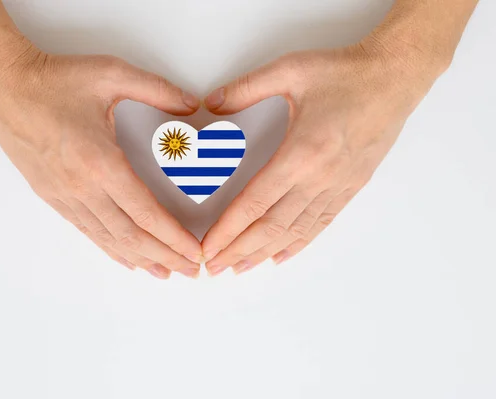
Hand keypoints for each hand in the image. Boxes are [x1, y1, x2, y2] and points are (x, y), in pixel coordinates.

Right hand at [0, 37, 202, 278]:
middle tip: (189, 271)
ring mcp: (64, 196)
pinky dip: (110, 248)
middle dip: (164, 257)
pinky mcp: (51, 196)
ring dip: (140, 259)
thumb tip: (191, 106)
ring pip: (108, 239)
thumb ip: (158, 90)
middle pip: (131, 235)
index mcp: (101, 162)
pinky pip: (87, 231)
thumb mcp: (112, 74)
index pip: (146, 213)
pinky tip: (126, 259)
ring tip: (164, 274)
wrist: (4, 86)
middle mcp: (82, 188)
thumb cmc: (56, 81)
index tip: (194, 253)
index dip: (173, 237)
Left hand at [201, 35, 447, 274]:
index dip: (228, 230)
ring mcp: (338, 186)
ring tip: (241, 268)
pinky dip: (299, 243)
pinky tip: (282, 256)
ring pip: (295, 231)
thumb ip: (245, 88)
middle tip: (215, 268)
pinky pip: (321, 223)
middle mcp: (319, 178)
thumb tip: (211, 103)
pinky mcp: (352, 186)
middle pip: (271, 226)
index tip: (208, 248)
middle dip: (239, 250)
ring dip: (265, 253)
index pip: (254, 202)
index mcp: (301, 153)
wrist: (396, 77)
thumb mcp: (290, 70)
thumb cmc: (345, 73)